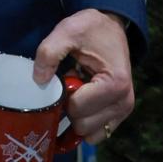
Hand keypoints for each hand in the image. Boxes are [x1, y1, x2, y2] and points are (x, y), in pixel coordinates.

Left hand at [34, 8, 133, 144]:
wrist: (111, 27)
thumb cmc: (91, 29)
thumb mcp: (67, 31)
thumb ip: (49, 52)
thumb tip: (38, 80)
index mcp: (115, 84)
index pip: (77, 107)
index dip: (63, 95)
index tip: (67, 75)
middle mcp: (124, 103)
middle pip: (82, 125)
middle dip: (70, 108)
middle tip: (73, 83)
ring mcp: (124, 112)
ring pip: (88, 134)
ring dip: (78, 116)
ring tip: (80, 91)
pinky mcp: (119, 116)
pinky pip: (96, 134)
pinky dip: (85, 122)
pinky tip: (84, 101)